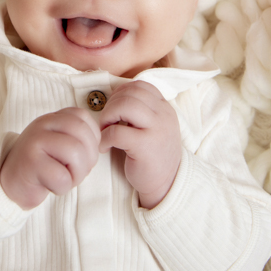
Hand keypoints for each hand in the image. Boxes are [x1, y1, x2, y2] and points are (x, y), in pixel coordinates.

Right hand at [0, 107, 100, 209]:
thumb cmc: (42, 166)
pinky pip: (61, 176)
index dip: (92, 139)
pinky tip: (50, 185)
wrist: (10, 182)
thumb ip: (78, 137)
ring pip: (75, 153)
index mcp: (53, 118)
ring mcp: (35, 141)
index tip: (83, 154)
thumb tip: (101, 144)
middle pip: (82, 134)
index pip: (83, 117)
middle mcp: (43, 124)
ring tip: (65, 179)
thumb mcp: (59, 144)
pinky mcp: (30, 163)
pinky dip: (62, 187)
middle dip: (88, 159)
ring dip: (77, 174)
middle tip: (76, 171)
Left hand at [98, 81, 181, 208]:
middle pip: (130, 93)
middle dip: (111, 104)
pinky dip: (104, 138)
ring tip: (105, 130)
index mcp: (164, 108)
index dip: (121, 93)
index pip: (140, 86)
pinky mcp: (145, 146)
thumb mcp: (154, 127)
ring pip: (125, 106)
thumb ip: (142, 111)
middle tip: (106, 122)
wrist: (166, 185)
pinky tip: (105, 146)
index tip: (114, 108)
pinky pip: (117, 132)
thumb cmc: (153, 155)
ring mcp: (156, 129)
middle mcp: (163, 115)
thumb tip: (114, 98)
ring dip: (107, 116)